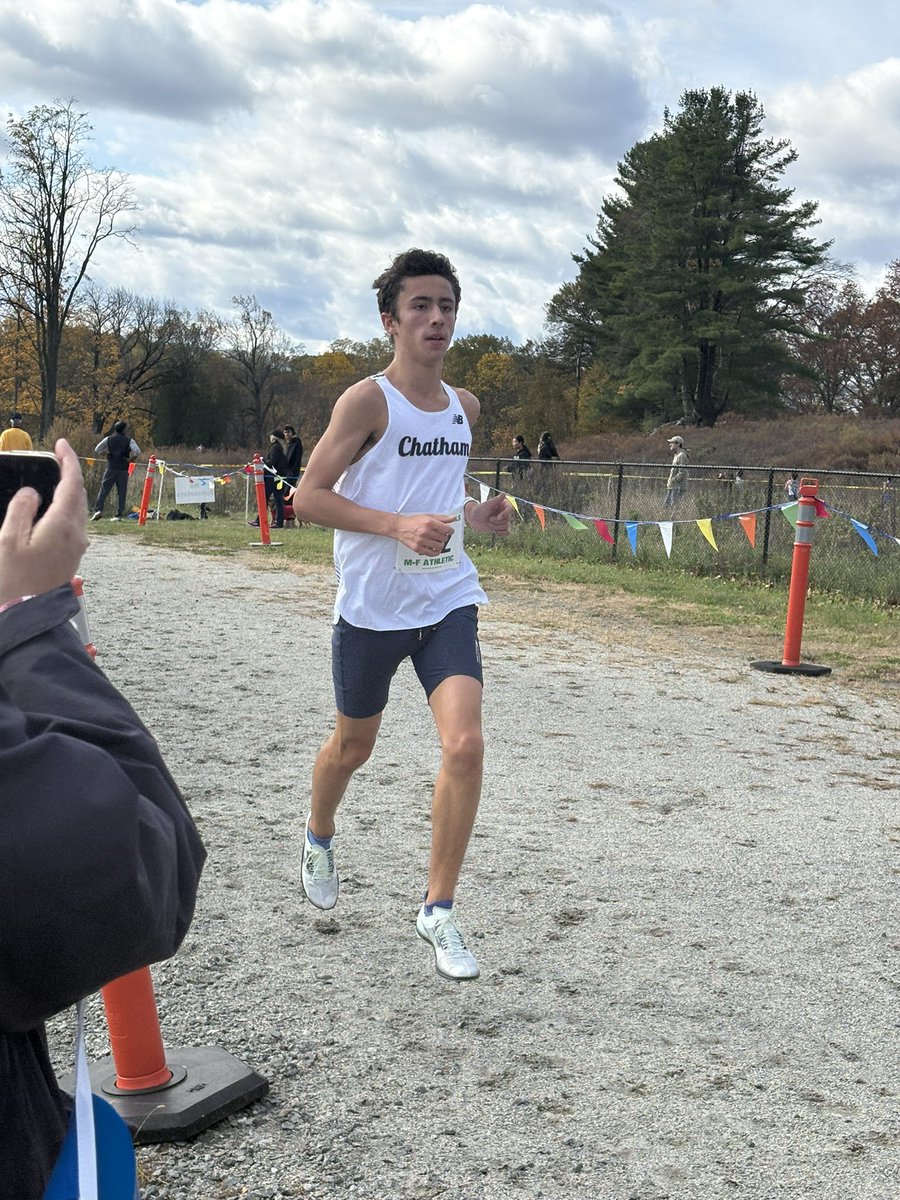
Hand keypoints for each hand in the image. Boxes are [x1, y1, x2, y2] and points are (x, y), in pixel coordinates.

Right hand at [0, 439, 87, 606]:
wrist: (29, 612)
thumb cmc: (16, 579)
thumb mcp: (9, 540)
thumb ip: (21, 510)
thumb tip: (31, 493)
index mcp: (62, 525)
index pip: (71, 484)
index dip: (68, 461)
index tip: (62, 445)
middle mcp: (76, 534)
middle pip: (78, 495)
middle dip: (70, 473)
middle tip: (58, 458)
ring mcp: (76, 546)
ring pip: (78, 509)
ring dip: (69, 491)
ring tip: (55, 478)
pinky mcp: (72, 556)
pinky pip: (73, 523)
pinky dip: (66, 507)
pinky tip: (53, 507)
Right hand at [395, 512, 456, 555]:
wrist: (399, 527)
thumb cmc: (414, 521)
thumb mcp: (428, 516)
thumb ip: (442, 518)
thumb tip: (454, 518)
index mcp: (429, 522)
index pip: (447, 529)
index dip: (450, 530)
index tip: (449, 531)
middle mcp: (426, 531)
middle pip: (444, 538)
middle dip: (444, 536)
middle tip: (440, 535)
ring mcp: (421, 541)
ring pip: (440, 546)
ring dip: (440, 544)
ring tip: (437, 541)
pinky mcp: (418, 548)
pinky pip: (432, 553)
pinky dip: (436, 551)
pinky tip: (434, 548)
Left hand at [466, 493, 511, 535]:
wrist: (474, 518)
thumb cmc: (480, 509)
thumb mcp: (488, 504)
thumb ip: (496, 500)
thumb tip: (504, 493)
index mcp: (503, 504)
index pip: (510, 509)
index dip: (505, 514)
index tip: (499, 517)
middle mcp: (505, 512)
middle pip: (507, 519)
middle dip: (497, 521)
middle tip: (489, 519)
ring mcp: (503, 520)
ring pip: (506, 526)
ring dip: (496, 526)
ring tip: (489, 523)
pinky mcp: (501, 527)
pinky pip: (507, 532)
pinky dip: (501, 533)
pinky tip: (495, 532)